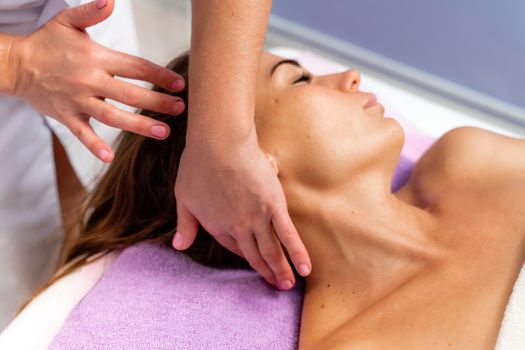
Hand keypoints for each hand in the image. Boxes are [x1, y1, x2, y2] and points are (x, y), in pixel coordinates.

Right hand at [8, 0, 184, 161]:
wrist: (15, 64)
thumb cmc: (47, 43)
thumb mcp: (68, 21)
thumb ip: (91, 11)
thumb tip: (110, 1)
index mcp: (96, 58)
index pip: (135, 67)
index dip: (159, 75)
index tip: (179, 84)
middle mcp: (90, 80)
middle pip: (130, 94)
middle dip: (157, 102)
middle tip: (180, 109)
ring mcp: (78, 100)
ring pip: (112, 116)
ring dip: (139, 126)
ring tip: (163, 132)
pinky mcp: (66, 116)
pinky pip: (81, 134)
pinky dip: (94, 146)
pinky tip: (110, 157)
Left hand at [174, 131, 311, 289]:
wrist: (218, 145)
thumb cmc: (198, 164)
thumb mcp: (183, 197)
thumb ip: (185, 224)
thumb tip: (178, 246)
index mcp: (217, 225)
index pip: (234, 248)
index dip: (246, 257)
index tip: (256, 265)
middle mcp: (238, 228)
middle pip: (255, 255)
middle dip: (266, 272)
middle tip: (277, 286)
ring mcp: (257, 219)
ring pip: (272, 250)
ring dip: (281, 270)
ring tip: (289, 285)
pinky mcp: (274, 206)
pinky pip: (288, 234)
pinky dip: (297, 252)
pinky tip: (305, 268)